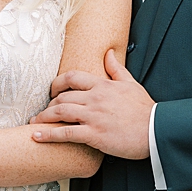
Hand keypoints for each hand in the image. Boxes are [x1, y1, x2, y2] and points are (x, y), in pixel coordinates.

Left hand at [30, 47, 152, 158]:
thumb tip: (109, 53)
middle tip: (43, 112)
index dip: (57, 83)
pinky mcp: (94, 134)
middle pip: (61, 97)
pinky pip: (65, 133)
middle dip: (49, 105)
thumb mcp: (131, 84)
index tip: (52, 91)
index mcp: (103, 86)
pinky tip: (36, 137)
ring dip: (43, 118)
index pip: (72, 77)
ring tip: (34, 123)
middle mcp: (94, 99)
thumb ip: (116, 69)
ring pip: (59, 112)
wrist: (157, 130)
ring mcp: (93, 116)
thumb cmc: (146, 110)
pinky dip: (48, 135)